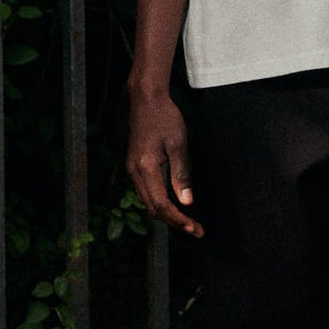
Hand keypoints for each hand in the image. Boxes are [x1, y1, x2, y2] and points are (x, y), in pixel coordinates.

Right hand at [127, 83, 200, 236]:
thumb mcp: (178, 145)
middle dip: (174, 222)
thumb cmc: (165, 117)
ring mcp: (132, 169)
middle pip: (153, 208)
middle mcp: (134, 172)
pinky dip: (160, 202)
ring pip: (148, 202)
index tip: (195, 228)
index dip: (179, 220)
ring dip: (167, 214)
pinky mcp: (134, 165)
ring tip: (187, 221)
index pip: (162, 205)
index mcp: (145, 168)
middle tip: (196, 229)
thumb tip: (187, 202)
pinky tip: (174, 203)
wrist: (146, 98)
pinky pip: (145, 192)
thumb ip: (181, 175)